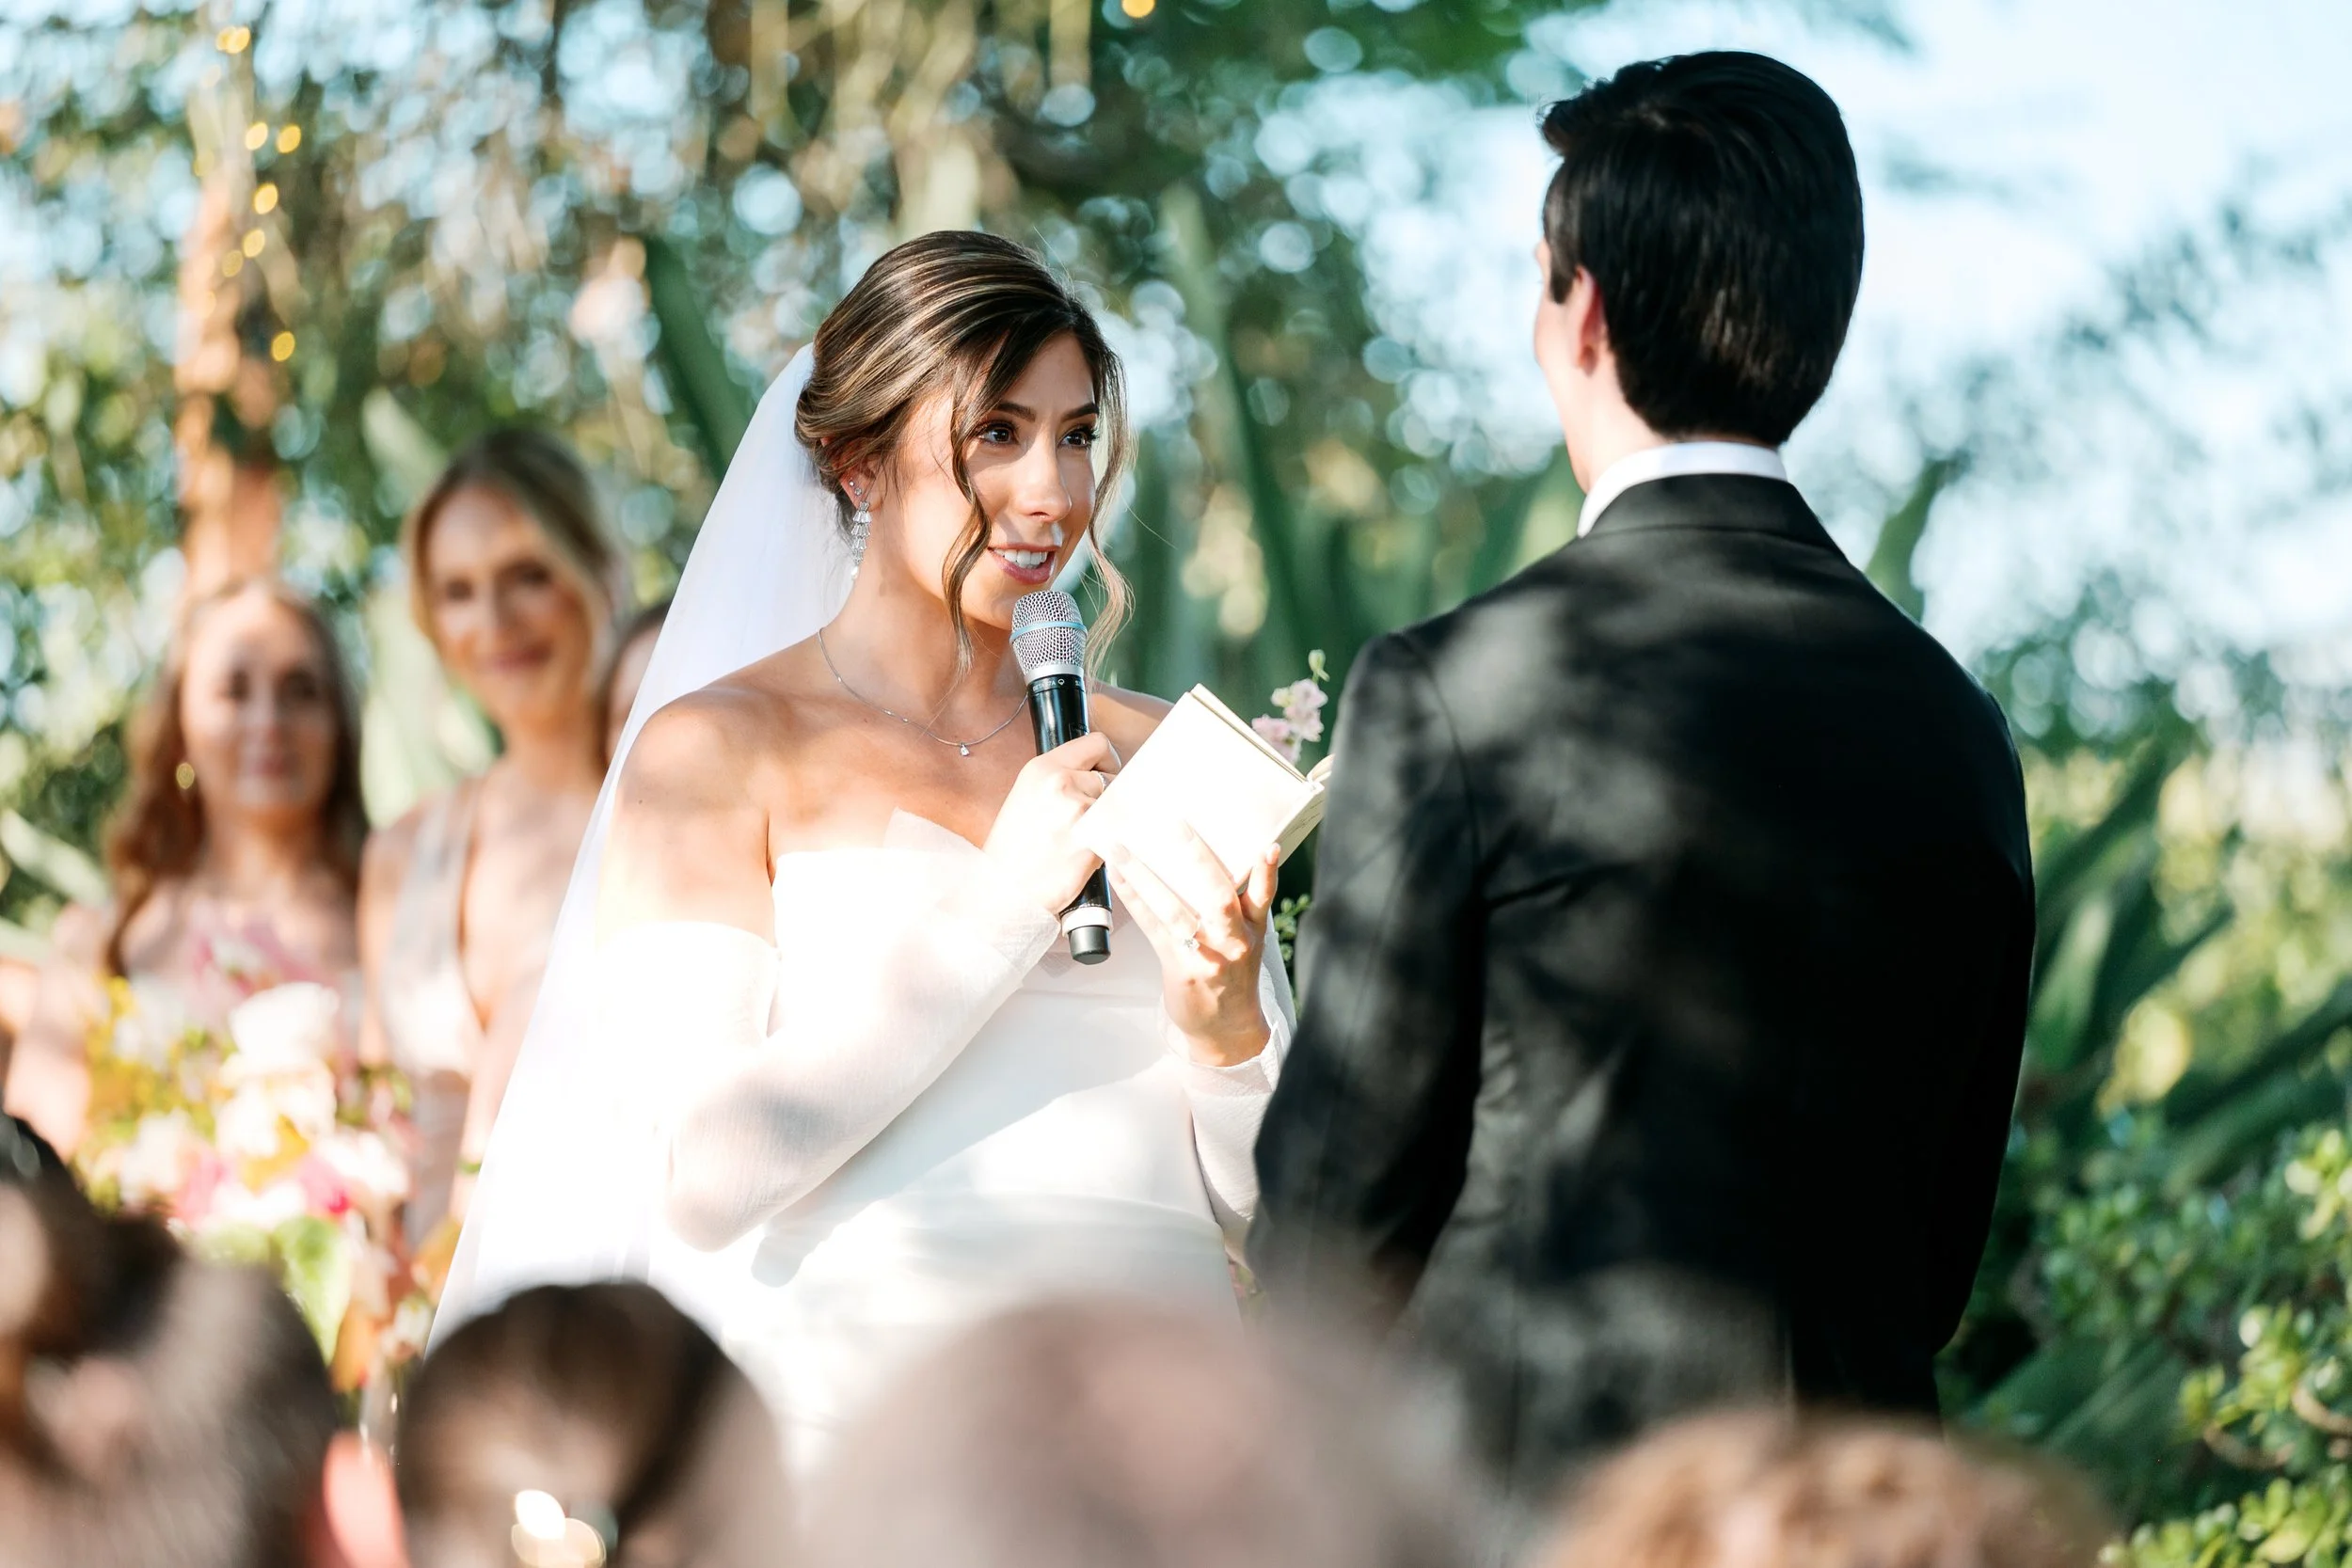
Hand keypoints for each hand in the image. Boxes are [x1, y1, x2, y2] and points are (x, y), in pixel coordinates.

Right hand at [983, 732, 1119, 916]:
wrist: (1003, 890)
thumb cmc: (1012, 851)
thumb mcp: (1026, 798)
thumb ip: (1059, 780)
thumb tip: (1093, 774)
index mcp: (1042, 769)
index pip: (1096, 743)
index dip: (1105, 760)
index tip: (1102, 774)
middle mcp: (1061, 784)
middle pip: (1112, 777)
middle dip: (1105, 796)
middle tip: (1087, 817)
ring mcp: (1079, 812)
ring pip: (1116, 807)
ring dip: (1106, 822)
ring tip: (1079, 839)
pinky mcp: (1093, 841)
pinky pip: (1116, 834)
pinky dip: (1108, 844)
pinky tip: (1085, 854)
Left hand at [1106, 830, 1277, 1066]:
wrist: (1226, 1027)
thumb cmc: (1233, 975)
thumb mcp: (1248, 939)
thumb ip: (1239, 905)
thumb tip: (1212, 859)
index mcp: (1254, 928)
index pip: (1263, 895)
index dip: (1267, 870)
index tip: (1267, 845)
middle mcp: (1233, 941)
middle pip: (1219, 897)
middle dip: (1199, 860)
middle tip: (1178, 826)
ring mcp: (1206, 956)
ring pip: (1176, 909)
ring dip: (1146, 875)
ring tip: (1123, 849)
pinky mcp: (1180, 967)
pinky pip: (1152, 927)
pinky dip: (1134, 898)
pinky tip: (1118, 877)